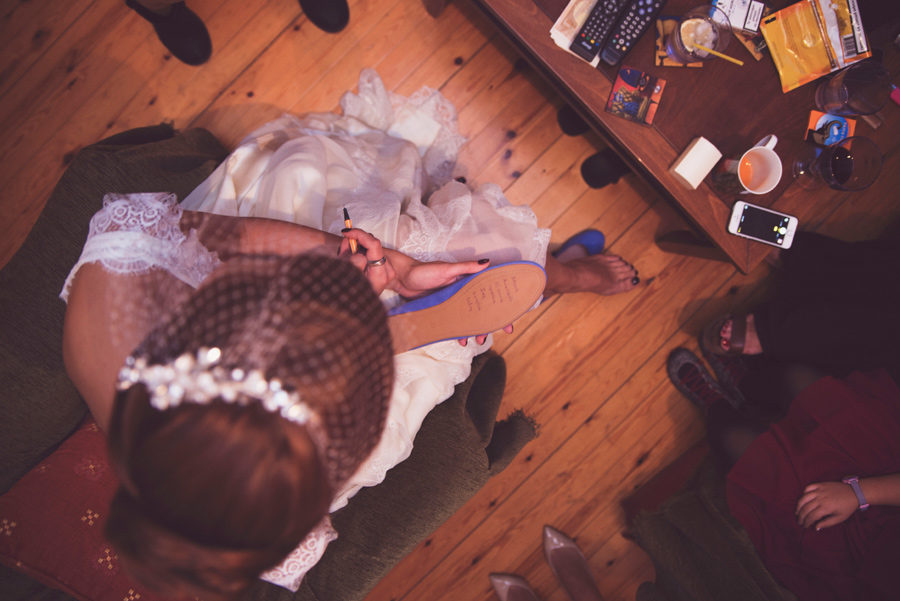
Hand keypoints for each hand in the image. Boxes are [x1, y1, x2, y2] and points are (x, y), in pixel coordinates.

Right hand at [338, 229, 396, 294]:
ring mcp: (387, 271)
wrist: (356, 310)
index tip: (347, 232)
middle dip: (356, 242)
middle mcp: (387, 272)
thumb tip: (354, 245)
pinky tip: (352, 260)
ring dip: (357, 248)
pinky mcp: (384, 270)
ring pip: (371, 249)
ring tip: (346, 258)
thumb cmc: (350, 297)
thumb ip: (351, 261)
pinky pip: (372, 255)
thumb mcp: (348, 278)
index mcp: (380, 274)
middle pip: (373, 245)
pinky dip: (361, 253)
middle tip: (343, 248)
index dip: (359, 234)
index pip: (374, 245)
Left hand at [385, 254, 517, 344]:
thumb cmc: (423, 271)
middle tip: (493, 334)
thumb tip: (487, 262)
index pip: (490, 293)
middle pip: (482, 309)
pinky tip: (460, 340)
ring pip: (469, 318)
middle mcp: (462, 292)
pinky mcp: (442, 310)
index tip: (510, 318)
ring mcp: (452, 302)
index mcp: (467, 281)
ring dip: (475, 330)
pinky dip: (459, 331)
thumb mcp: (446, 270)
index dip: (502, 305)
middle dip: (489, 323)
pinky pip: (454, 323)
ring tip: (478, 341)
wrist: (401, 278)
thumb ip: (466, 267)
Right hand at [796, 481, 858, 529]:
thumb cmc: (847, 507)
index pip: (811, 516)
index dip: (806, 522)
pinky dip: (803, 493)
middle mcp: (820, 498)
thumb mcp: (840, 518)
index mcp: (826, 508)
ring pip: (803, 498)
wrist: (854, 492)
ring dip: (798, 506)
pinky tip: (803, 499)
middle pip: (805, 508)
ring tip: (797, 511)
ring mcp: (819, 490)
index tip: (804, 526)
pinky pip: (807, 488)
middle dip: (800, 516)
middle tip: (799, 521)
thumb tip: (816, 527)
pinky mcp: (819, 484)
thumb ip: (827, 523)